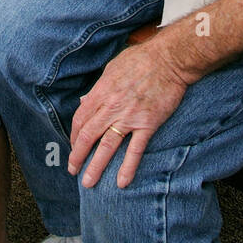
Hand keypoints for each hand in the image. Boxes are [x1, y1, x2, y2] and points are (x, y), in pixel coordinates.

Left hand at [68, 37, 192, 188]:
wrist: (169, 59)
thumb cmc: (141, 59)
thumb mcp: (112, 68)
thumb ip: (98, 87)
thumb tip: (84, 101)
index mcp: (102, 91)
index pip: (80, 118)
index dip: (73, 135)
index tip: (73, 146)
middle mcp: (111, 106)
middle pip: (88, 135)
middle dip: (77, 156)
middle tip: (73, 170)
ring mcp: (129, 117)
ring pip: (107, 146)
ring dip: (95, 166)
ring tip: (88, 182)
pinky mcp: (147, 124)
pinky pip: (135, 150)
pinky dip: (127, 167)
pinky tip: (122, 183)